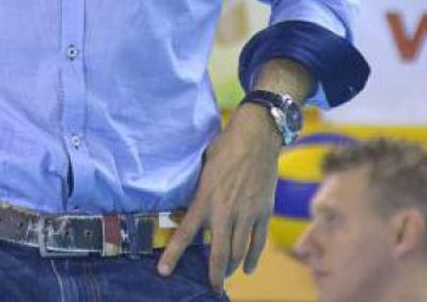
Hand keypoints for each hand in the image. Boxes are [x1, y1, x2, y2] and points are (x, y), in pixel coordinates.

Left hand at [157, 106, 281, 289]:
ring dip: (233, 267)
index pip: (185, 233)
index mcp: (203, 199)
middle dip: (214, 274)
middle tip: (212, 288)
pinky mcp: (263, 212)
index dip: (173, 254)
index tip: (164, 271)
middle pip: (218, 253)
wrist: (255, 139)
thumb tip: (186, 207)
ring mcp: (246, 213)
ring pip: (239, 251)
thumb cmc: (223, 148)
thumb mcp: (201, 169)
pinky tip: (249, 268)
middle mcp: (224, 211)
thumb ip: (196, 191)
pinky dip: (253, 258)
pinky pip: (258, 242)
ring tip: (227, 275)